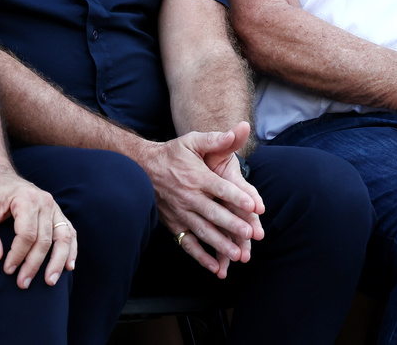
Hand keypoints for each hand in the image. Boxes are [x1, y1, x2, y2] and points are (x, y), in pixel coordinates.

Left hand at [0, 168, 75, 288]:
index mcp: (26, 199)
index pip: (27, 234)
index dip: (18, 255)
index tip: (7, 270)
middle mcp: (45, 202)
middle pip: (45, 240)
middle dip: (34, 264)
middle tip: (23, 283)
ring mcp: (53, 207)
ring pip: (63, 237)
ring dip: (58, 261)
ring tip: (50, 281)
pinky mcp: (56, 213)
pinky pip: (69, 232)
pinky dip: (71, 250)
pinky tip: (69, 266)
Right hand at [142, 122, 264, 277]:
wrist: (142, 167)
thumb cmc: (173, 153)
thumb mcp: (193, 141)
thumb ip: (217, 139)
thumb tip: (240, 129)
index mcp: (198, 177)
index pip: (220, 189)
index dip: (238, 197)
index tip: (254, 207)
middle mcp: (190, 197)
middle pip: (214, 213)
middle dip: (232, 225)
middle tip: (250, 235)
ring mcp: (181, 213)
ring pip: (203, 231)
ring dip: (219, 244)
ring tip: (237, 254)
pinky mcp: (174, 225)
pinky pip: (188, 244)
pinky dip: (201, 257)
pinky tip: (215, 267)